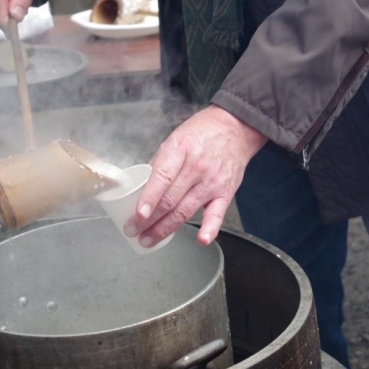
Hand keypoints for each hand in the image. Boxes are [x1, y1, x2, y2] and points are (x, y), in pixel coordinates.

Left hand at [123, 105, 266, 247]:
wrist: (236, 129)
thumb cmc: (202, 132)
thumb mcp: (175, 138)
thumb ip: (159, 163)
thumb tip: (142, 188)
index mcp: (180, 150)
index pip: (162, 178)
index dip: (149, 198)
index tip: (137, 214)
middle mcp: (196, 167)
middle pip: (170, 200)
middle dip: (148, 220)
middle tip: (133, 230)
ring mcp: (212, 182)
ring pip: (185, 211)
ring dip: (164, 229)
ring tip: (148, 239)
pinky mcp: (225, 193)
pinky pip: (217, 214)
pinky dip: (210, 229)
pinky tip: (201, 240)